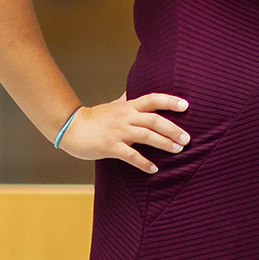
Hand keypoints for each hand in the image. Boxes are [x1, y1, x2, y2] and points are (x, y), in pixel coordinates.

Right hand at [56, 92, 190, 173]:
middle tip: (187, 138)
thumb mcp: (112, 105)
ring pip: (146, 136)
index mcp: (128, 106)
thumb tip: (133, 90)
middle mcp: (126, 116)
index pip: (153, 99)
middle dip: (173, 129)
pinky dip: (144, 163)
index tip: (186, 105)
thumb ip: (126, 99)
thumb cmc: (94, 117)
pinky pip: (131, 155)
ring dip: (164, 143)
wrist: (71, 127)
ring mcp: (118, 131)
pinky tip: (154, 169)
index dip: (170, 101)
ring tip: (177, 150)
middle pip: (154, 120)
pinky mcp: (110, 146)